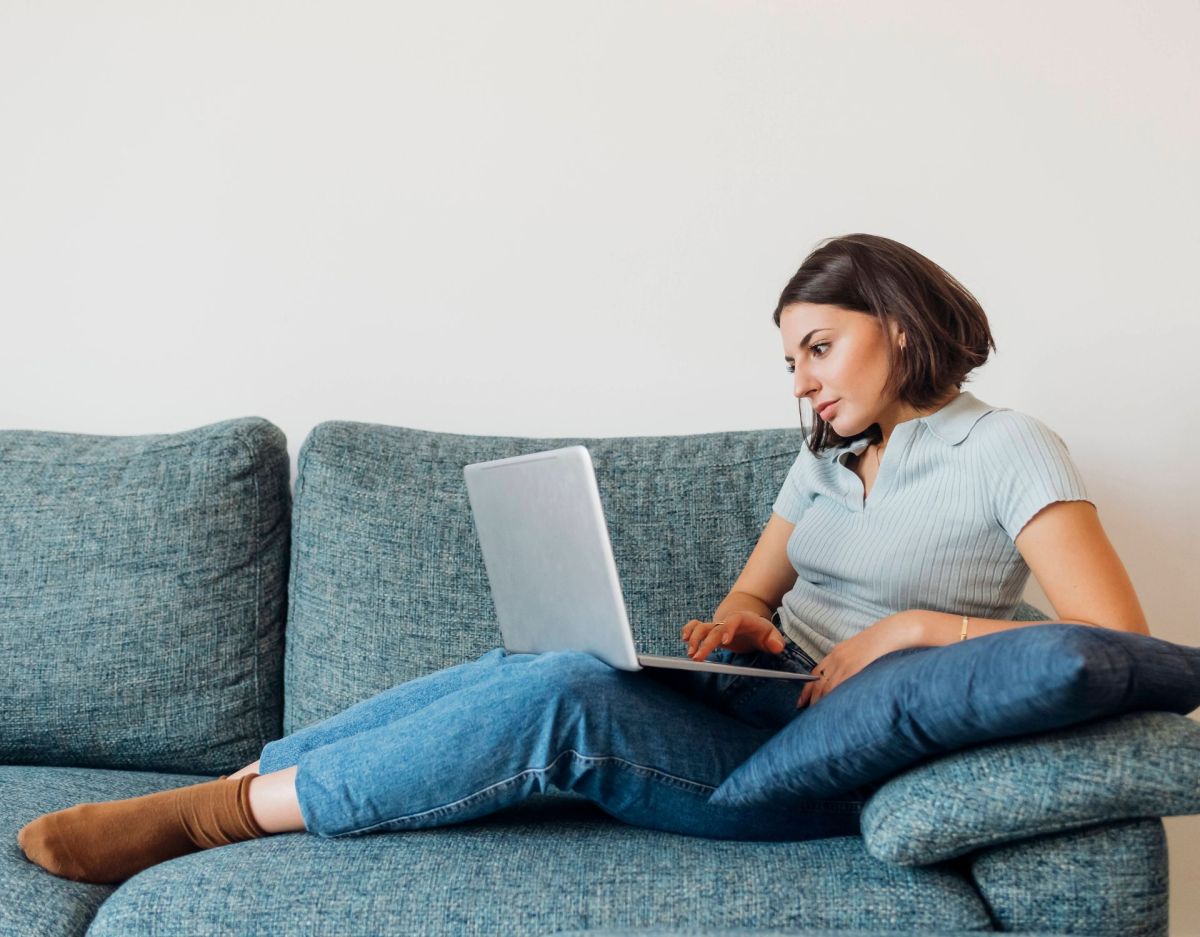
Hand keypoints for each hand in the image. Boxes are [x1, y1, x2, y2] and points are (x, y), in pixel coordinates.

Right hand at [681, 611, 786, 660]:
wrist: (750, 624)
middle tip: (697, 658)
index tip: (724, 642)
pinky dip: (688, 631)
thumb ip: (776, 641)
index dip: (729, 629)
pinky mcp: (710, 631)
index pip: (734, 621)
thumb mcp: (772, 635)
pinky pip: (695, 626)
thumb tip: (776, 647)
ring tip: (690, 653)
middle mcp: (727, 621)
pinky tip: (683, 640)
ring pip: (701, 626)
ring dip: (693, 637)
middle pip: (714, 629)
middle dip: (705, 643)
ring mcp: (717, 626)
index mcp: (743, 620)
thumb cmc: (761, 632)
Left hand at [796, 610, 921, 709]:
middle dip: (811, 699)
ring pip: (827, 687)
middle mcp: (837, 659)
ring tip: (818, 716)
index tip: (802, 701)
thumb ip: (848, 662)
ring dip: (821, 702)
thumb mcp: (858, 650)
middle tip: (807, 712)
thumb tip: (845, 679)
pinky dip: (834, 699)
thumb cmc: (880, 643)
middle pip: (818, 683)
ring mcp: (846, 664)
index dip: (808, 689)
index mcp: (837, 653)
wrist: (893, 632)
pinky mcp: (855, 669)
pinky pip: (840, 687)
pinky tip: (832, 709)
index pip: (815, 673)